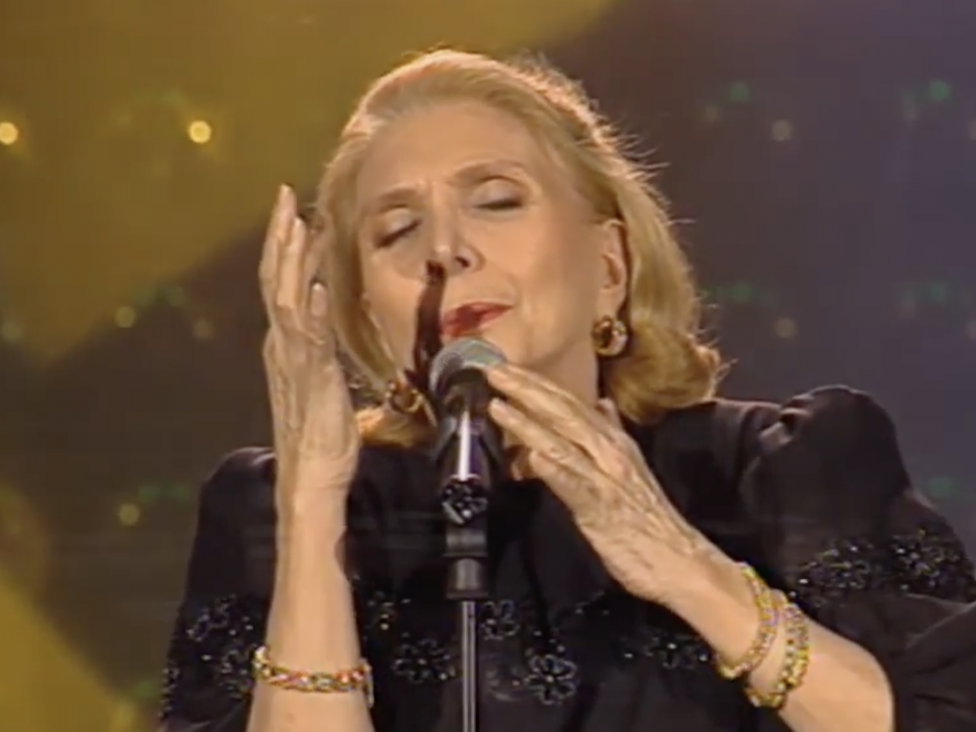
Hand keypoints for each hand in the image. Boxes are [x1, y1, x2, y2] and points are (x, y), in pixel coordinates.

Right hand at [259, 185, 359, 516]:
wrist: (311, 474)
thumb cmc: (321, 433)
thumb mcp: (323, 382)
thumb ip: (320, 350)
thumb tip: (326, 324)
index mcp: (286, 345)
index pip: (283, 284)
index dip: (288, 248)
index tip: (296, 214)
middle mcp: (283, 346)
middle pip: (277, 280)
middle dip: (281, 237)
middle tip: (285, 196)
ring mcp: (293, 361)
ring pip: (287, 299)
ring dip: (293, 260)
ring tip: (298, 224)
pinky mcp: (311, 379)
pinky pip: (309, 340)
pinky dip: (311, 313)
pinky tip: (317, 288)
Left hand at [486, 364, 718, 606]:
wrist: (681, 561)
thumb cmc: (650, 520)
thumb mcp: (631, 466)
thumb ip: (612, 434)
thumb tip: (602, 405)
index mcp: (615, 442)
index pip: (571, 404)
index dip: (538, 383)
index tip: (508, 368)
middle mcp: (610, 452)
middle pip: (565, 413)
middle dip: (527, 390)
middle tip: (495, 371)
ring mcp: (605, 479)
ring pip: (563, 442)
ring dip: (528, 422)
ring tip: (499, 406)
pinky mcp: (601, 509)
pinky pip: (574, 485)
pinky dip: (554, 469)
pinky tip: (533, 457)